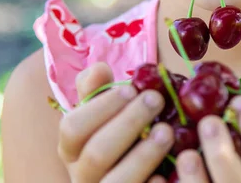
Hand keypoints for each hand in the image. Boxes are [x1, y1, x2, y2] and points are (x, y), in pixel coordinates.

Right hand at [57, 63, 174, 182]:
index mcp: (71, 148)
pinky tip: (169, 171)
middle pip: (96, 153)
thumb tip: (99, 69)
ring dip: (143, 155)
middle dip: (128, 123)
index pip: (72, 127)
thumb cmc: (119, 132)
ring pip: (117, 182)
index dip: (101, 106)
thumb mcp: (104, 110)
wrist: (137, 172)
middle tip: (156, 100)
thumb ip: (97, 88)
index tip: (131, 88)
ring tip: (168, 131)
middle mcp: (82, 175)